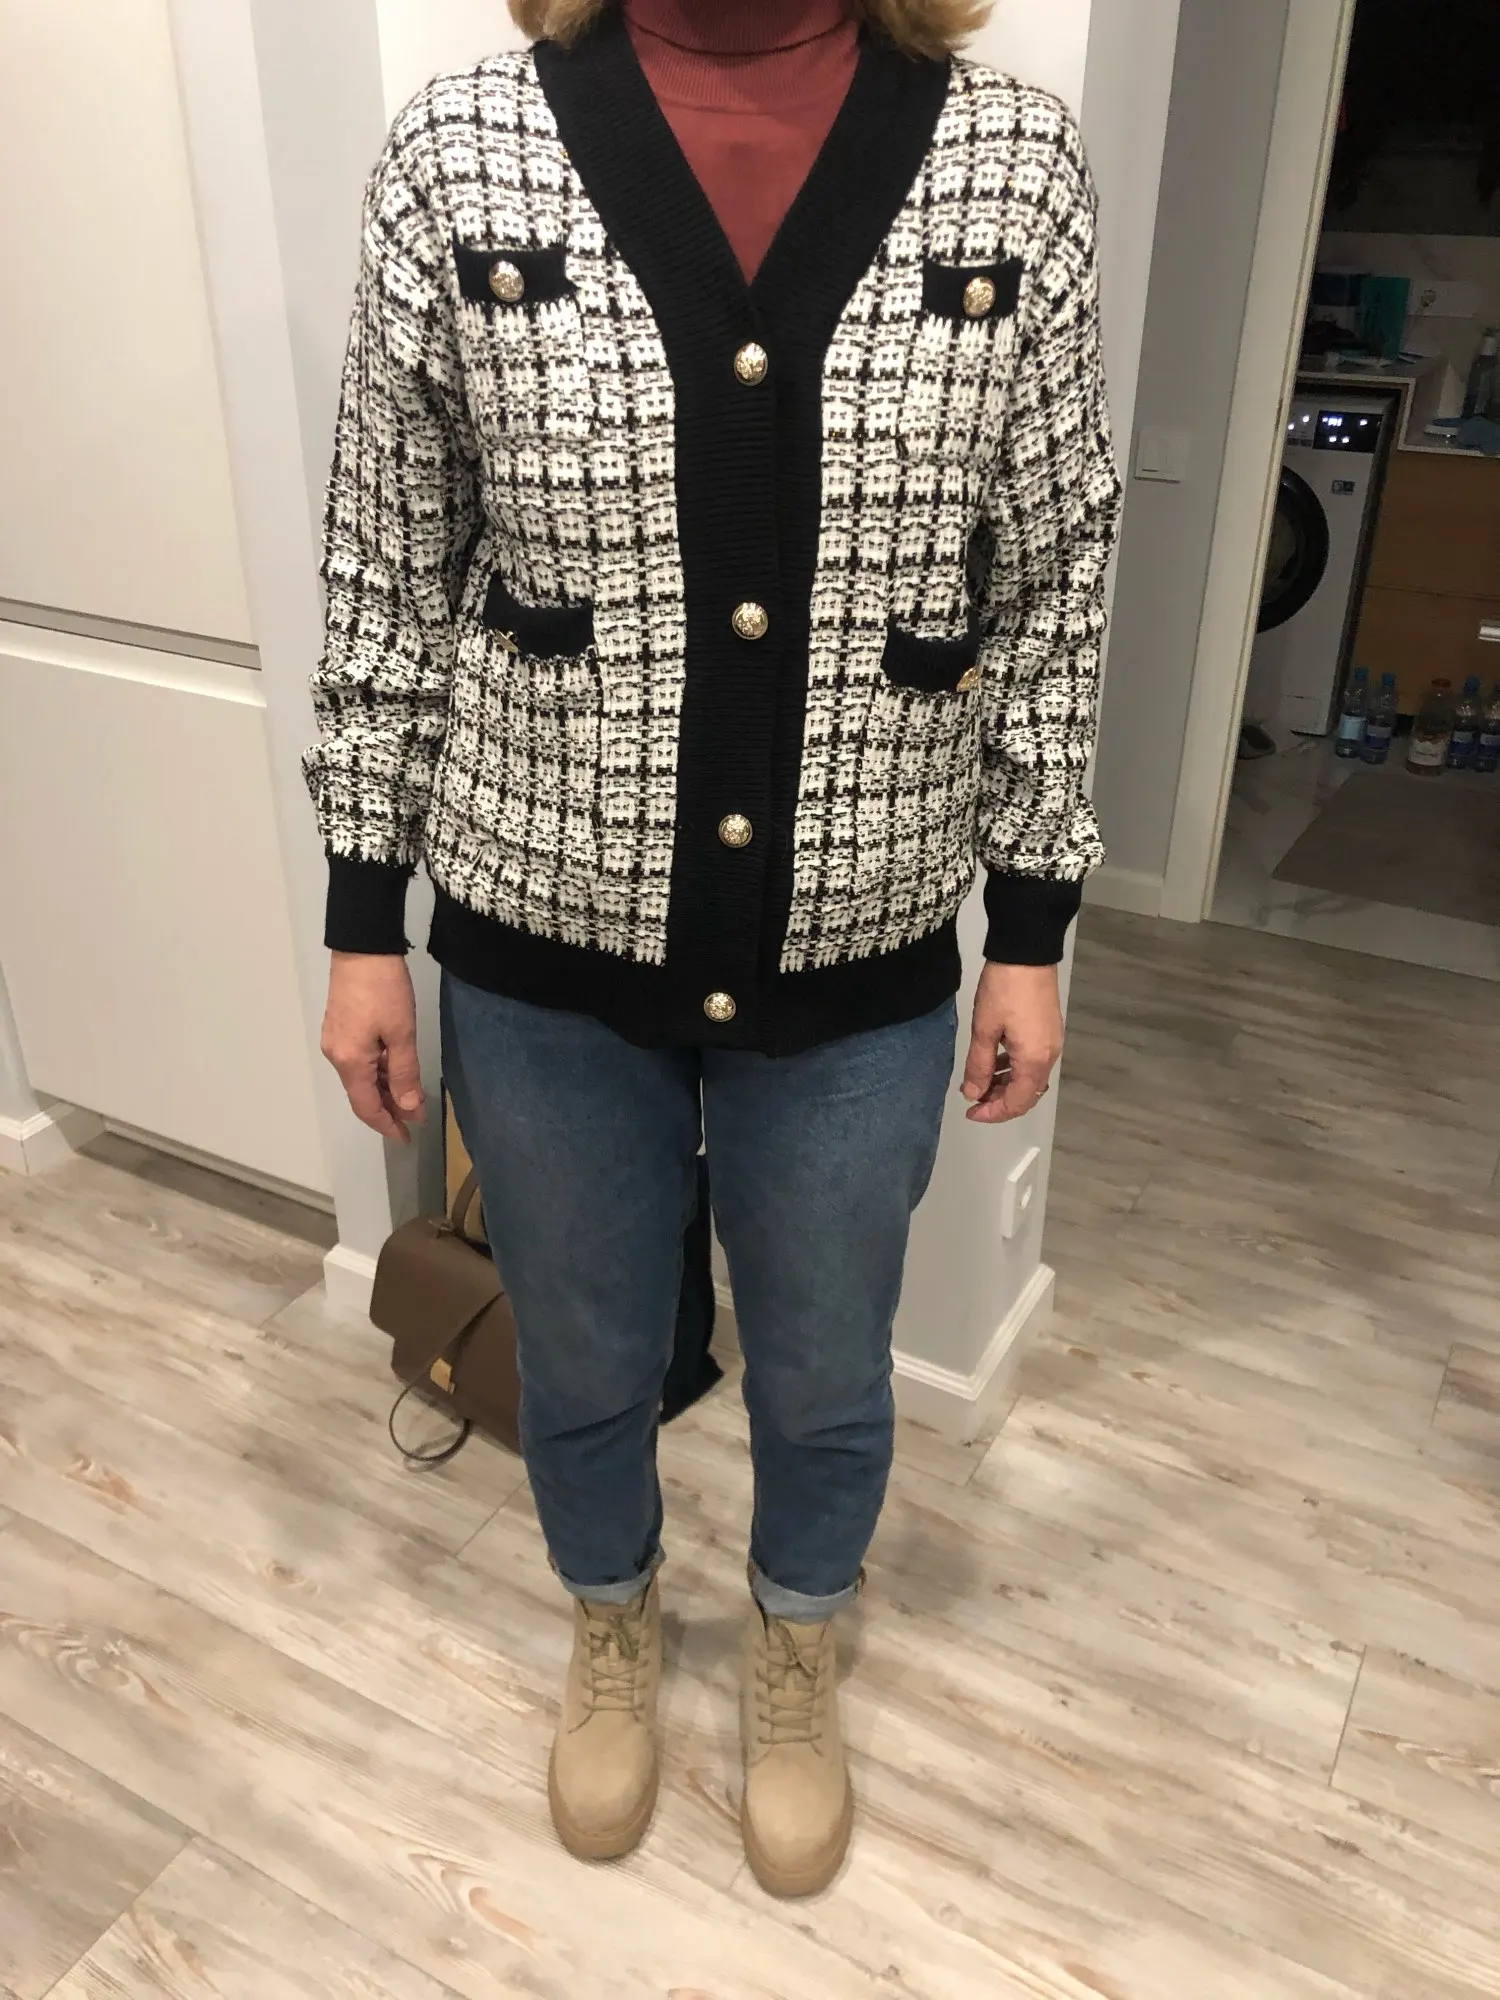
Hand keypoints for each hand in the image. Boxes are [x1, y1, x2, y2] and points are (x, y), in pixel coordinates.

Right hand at [321, 953, 426, 1143]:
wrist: (362, 947)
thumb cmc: (384, 989)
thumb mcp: (401, 1033)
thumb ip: (404, 1073)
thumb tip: (408, 1108)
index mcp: (349, 1061)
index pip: (366, 1107)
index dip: (387, 1125)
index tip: (406, 1137)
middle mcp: (336, 1055)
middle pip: (362, 1094)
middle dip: (389, 1109)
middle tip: (417, 1117)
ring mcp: (336, 1041)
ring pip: (361, 1077)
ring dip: (386, 1090)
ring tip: (412, 1097)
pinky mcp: (340, 1027)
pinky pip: (359, 1061)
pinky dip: (378, 1071)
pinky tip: (396, 1071)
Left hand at [961, 963, 1063, 1124]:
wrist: (1027, 953)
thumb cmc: (1003, 990)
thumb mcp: (984, 1029)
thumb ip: (978, 1066)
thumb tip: (973, 1093)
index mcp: (1034, 1060)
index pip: (1016, 1102)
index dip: (993, 1113)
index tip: (971, 1112)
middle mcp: (1049, 1056)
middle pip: (1027, 1094)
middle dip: (1000, 1101)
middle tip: (973, 1098)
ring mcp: (1052, 1043)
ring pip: (1030, 1078)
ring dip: (1006, 1085)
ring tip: (980, 1080)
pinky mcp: (1050, 1030)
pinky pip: (1033, 1061)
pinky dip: (1015, 1069)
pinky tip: (996, 1060)